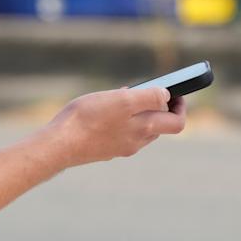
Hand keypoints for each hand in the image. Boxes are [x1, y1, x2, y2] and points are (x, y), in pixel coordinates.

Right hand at [45, 86, 186, 168]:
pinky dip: (123, 120)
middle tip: (149, 91)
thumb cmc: (89, 118)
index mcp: (145, 128)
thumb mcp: (122, 100)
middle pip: (160, 126)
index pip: (176, 123)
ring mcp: (121, 147)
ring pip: (141, 130)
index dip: (180, 107)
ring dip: (140, 113)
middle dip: (159, 107)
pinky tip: (107, 109)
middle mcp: (136, 141)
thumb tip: (166, 96)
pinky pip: (122, 133)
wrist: (60, 143)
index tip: (176, 93)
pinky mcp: (105, 148)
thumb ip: (149, 97)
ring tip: (126, 97)